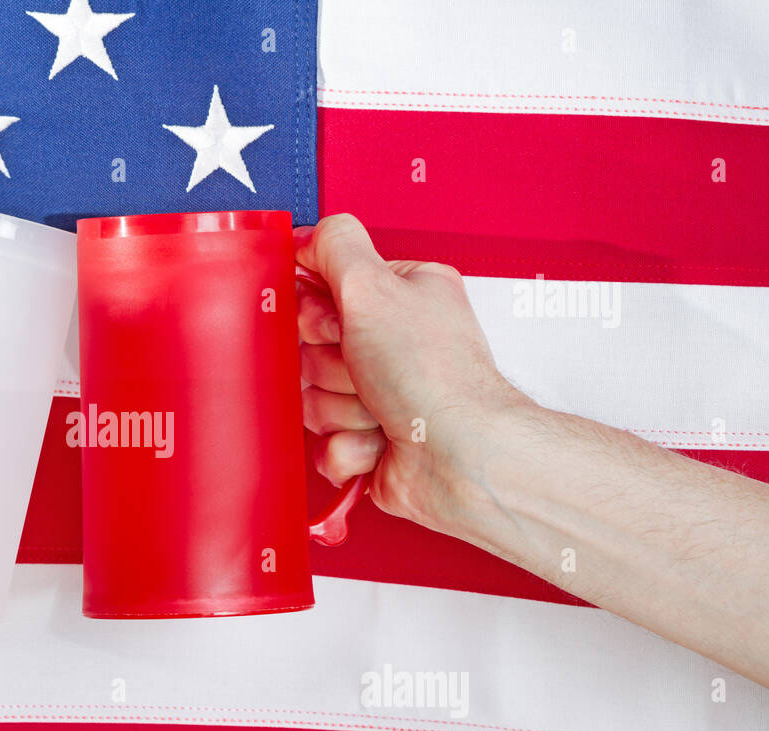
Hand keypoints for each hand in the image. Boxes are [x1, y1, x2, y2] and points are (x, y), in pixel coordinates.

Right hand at [294, 213, 529, 534]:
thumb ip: (335, 246)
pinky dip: (349, 447)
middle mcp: (394, 344)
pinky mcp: (373, 442)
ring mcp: (383, 396)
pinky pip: (326, 444)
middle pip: (311, 351)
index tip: (333, 324)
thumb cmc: (433, 375)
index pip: (324, 293)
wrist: (459, 457)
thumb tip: (309, 236)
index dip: (315, 314)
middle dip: (328, 368)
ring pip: (315, 399)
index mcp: (402, 296)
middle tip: (364, 369)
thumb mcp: (375, 287)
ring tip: (379, 409)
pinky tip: (380, 441)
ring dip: (339, 410)